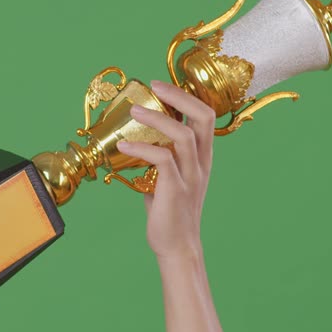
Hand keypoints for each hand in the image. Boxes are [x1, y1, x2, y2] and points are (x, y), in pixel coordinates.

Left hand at [116, 80, 216, 260]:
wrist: (178, 247)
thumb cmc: (171, 213)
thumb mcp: (169, 178)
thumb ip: (159, 158)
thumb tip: (134, 139)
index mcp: (202, 157)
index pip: (205, 116)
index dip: (187, 96)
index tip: (162, 85)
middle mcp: (201, 163)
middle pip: (203, 118)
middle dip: (179, 96)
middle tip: (155, 85)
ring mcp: (190, 176)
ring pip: (183, 136)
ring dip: (157, 119)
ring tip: (135, 109)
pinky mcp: (176, 190)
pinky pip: (163, 160)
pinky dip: (143, 148)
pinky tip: (125, 144)